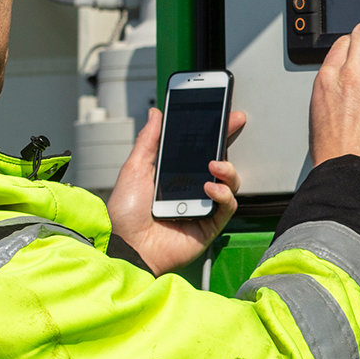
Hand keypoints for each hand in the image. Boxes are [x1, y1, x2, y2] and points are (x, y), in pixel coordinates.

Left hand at [106, 107, 246, 275]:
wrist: (126, 246)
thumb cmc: (125, 214)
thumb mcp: (134, 170)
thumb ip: (148, 141)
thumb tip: (155, 114)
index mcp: (174, 174)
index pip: (197, 148)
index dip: (211, 130)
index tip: (222, 112)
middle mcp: (191, 188)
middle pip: (218, 161)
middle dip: (228, 139)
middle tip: (234, 121)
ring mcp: (203, 206)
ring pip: (229, 182)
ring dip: (227, 169)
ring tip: (214, 165)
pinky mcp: (210, 225)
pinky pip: (228, 206)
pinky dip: (223, 194)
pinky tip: (210, 189)